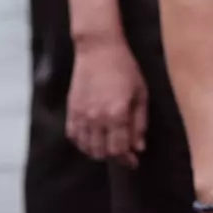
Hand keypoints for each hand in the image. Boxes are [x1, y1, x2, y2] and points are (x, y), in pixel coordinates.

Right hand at [66, 37, 146, 165]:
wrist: (98, 50)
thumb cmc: (126, 69)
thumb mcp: (141, 93)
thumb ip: (140, 122)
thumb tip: (139, 147)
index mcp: (117, 114)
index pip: (119, 148)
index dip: (127, 159)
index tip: (134, 162)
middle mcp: (96, 118)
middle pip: (102, 152)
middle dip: (115, 157)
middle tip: (124, 155)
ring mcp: (81, 116)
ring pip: (87, 148)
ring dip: (99, 152)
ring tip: (110, 148)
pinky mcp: (70, 111)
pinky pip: (74, 137)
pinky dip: (83, 144)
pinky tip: (93, 141)